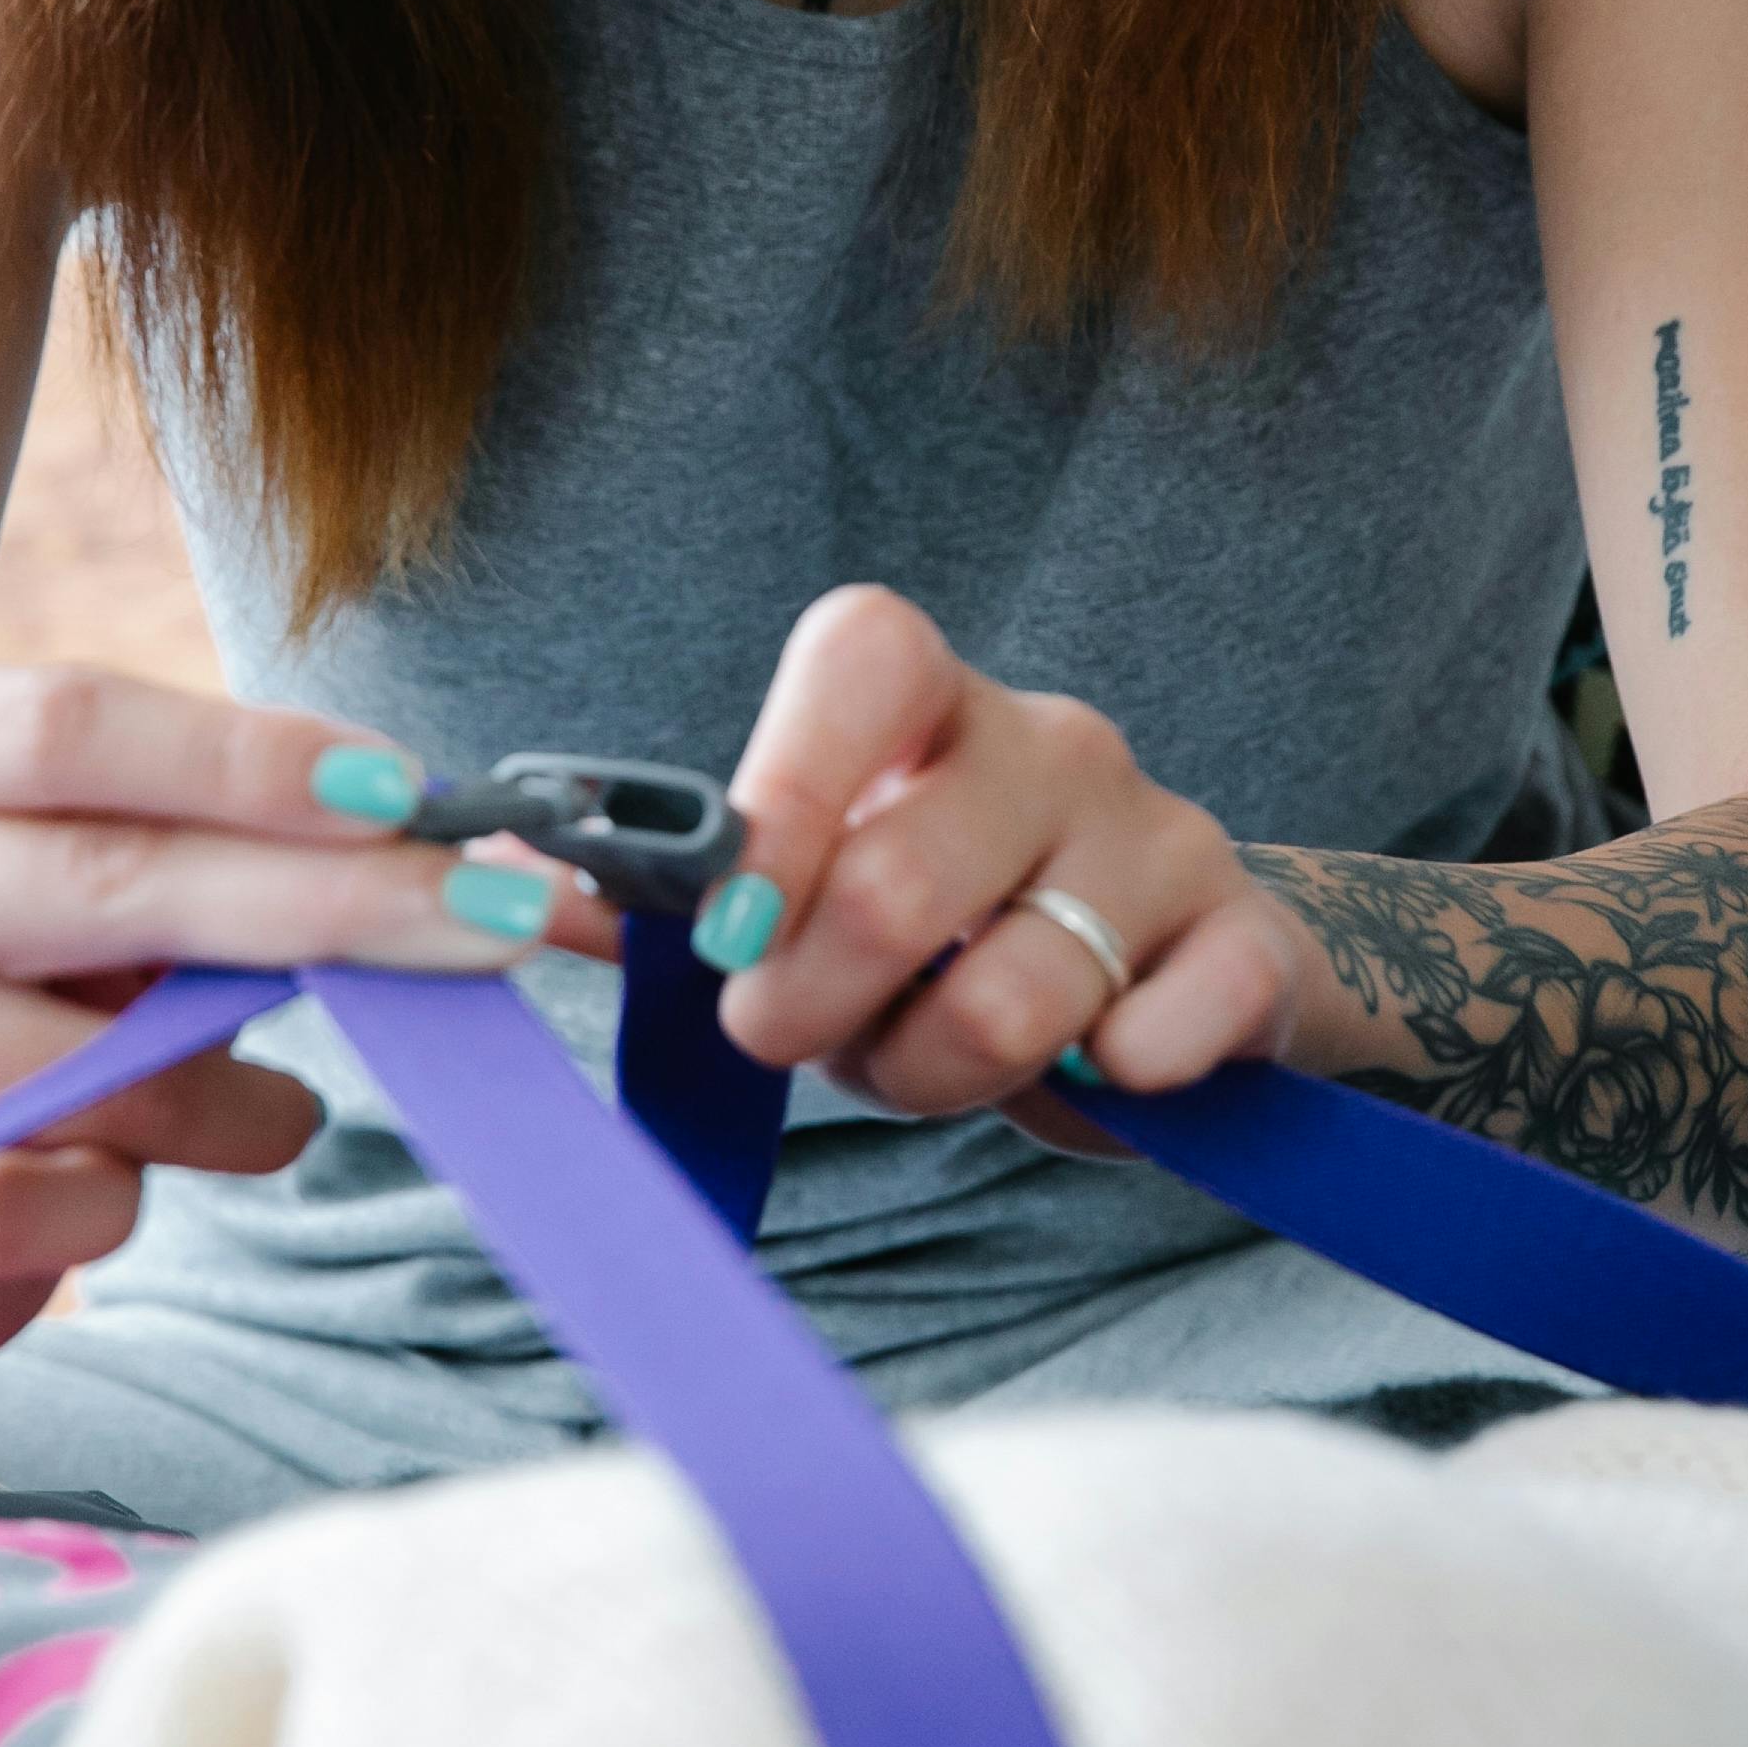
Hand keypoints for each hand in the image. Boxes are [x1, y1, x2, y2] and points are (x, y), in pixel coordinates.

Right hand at [0, 665, 608, 1378]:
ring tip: (265, 1110)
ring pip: (84, 1078)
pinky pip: (13, 1206)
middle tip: (498, 922)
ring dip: (228, 1102)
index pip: (76, 723)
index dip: (253, 759)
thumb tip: (491, 863)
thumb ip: (225, 851)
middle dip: (333, 904)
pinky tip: (122, 1183)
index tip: (414, 792)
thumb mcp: (71, 873)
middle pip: (108, 880)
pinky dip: (111, 1203)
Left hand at [707, 589, 1314, 1127]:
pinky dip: (1100, 1089)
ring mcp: (1161, 836)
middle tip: (789, 1039)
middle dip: (813, 1006)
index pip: (865, 657)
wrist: (1166, 977)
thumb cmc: (944, 932)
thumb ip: (660, 895)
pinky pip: (1165, 1033)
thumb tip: (500, 879)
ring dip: (933, 1075)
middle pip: (903, 881)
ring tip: (923, 1063)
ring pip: (1014, 999)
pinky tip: (1089, 1072)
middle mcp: (1053, 744)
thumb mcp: (808, 900)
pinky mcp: (1246, 942)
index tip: (726, 921)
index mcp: (931, 703)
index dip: (783, 785)